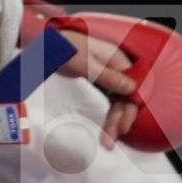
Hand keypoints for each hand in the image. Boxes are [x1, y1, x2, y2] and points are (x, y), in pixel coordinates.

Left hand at [56, 29, 137, 147]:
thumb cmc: (65, 48)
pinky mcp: (99, 79)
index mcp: (118, 60)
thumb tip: (132, 88)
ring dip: (113, 120)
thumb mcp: (85, 63)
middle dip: (119, 119)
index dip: (129, 109)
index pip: (133, 88)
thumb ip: (108, 76)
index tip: (123, 127)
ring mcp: (108, 74)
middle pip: (125, 97)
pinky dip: (108, 113)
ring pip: (117, 100)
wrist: (49, 42)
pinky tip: (107, 127)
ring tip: (108, 141)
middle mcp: (117, 67)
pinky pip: (109, 99)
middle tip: (110, 141)